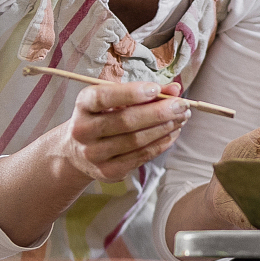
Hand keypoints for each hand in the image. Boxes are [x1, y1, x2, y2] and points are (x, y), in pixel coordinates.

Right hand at [61, 79, 192, 180]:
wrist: (78, 151)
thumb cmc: (103, 116)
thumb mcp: (116, 99)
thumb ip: (145, 92)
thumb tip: (176, 89)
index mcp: (83, 105)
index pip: (103, 97)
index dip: (131, 93)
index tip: (156, 89)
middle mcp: (83, 130)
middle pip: (125, 121)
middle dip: (158, 112)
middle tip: (182, 105)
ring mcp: (94, 154)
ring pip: (135, 141)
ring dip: (164, 128)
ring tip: (182, 118)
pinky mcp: (107, 171)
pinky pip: (140, 156)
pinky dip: (160, 144)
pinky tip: (173, 133)